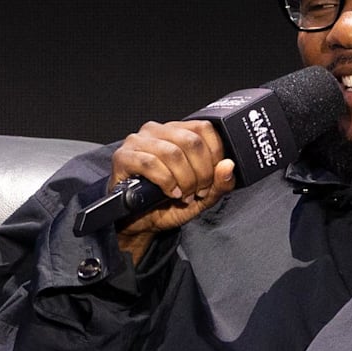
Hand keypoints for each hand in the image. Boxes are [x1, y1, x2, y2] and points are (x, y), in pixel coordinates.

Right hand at [110, 120, 236, 262]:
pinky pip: (150, 163)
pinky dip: (165, 181)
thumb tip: (228, 165)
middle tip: (198, 190)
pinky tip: (168, 192)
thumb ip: (220, 182)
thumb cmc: (169, 203)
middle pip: (191, 141)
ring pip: (172, 153)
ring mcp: (138, 141)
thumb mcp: (203, 195)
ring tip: (183, 194)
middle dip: (200, 172)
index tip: (212, 177)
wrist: (142, 222)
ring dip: (183, 179)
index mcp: (177, 131)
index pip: (204, 128)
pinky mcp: (123, 157)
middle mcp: (157, 130)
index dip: (214, 155)